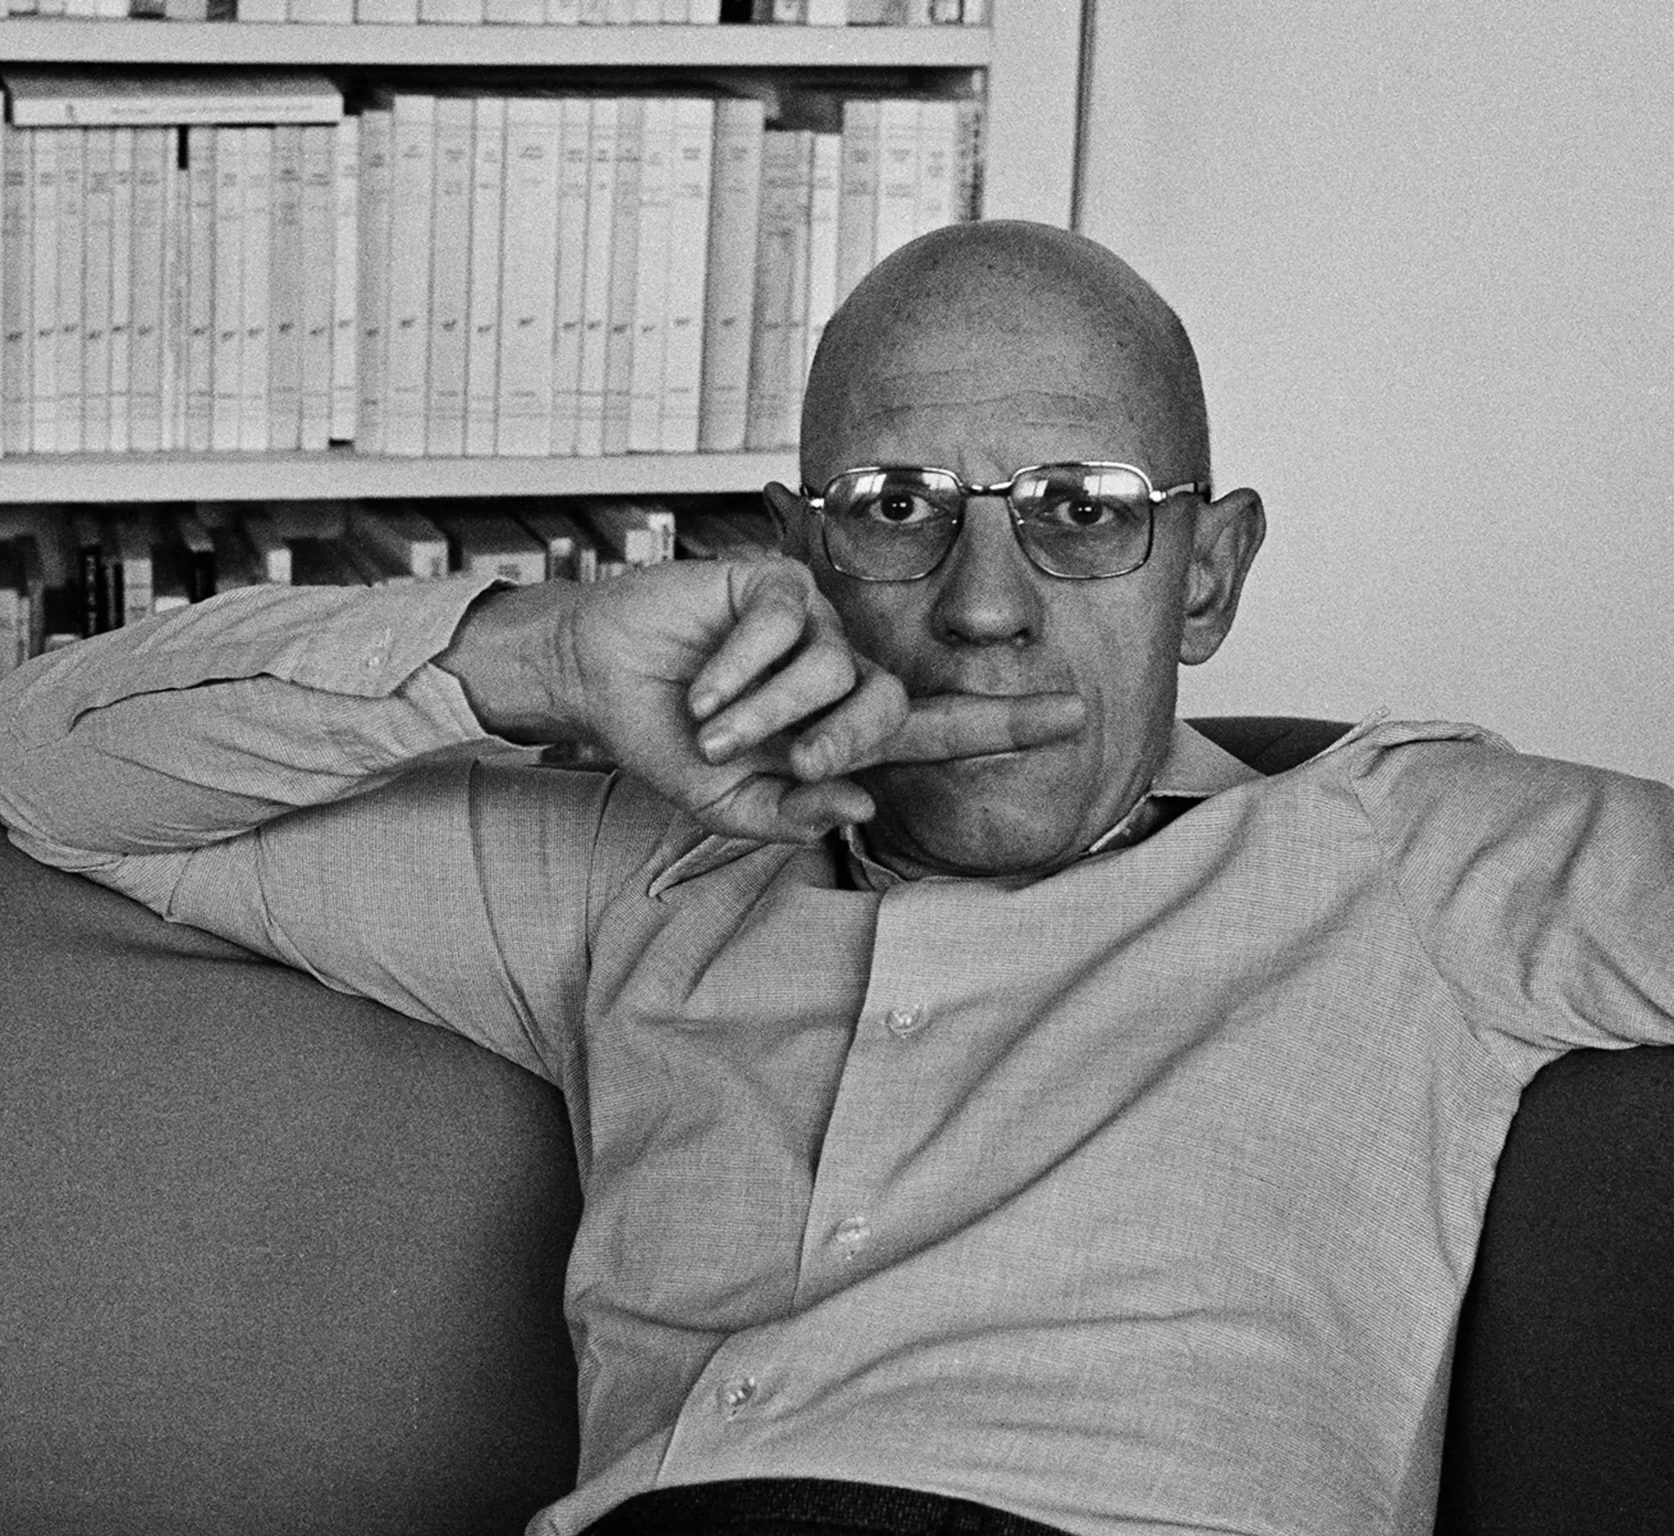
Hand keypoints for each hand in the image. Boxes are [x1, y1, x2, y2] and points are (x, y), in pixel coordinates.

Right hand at [445, 561, 1085, 843]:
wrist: (600, 679)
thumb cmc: (667, 739)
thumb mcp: (728, 803)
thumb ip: (794, 813)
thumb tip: (865, 803)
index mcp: (839, 734)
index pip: (937, 730)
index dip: (1005, 722)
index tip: (1074, 715)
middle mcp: (840, 676)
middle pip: (892, 710)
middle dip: (835, 742)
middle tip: (778, 755)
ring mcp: (813, 626)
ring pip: (834, 672)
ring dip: (765, 710)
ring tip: (712, 720)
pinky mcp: (777, 584)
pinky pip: (787, 627)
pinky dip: (739, 664)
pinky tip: (704, 676)